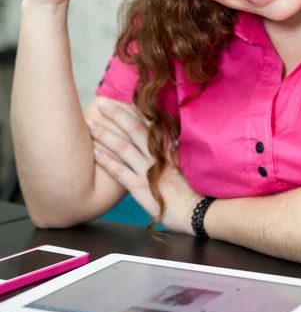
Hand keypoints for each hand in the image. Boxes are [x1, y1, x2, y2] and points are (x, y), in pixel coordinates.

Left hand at [88, 99, 201, 233]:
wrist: (199, 212)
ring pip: (123, 147)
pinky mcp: (140, 187)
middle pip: (134, 129)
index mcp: (169, 147)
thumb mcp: (185, 163)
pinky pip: (119, 172)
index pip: (150, 124)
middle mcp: (157, 155)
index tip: (123, 98)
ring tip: (90, 124)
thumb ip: (171, 150)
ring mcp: (148, 170)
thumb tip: (163, 139)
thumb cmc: (194, 190)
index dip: (135, 110)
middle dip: (117, 115)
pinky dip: (106, 161)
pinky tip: (94, 152)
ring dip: (105, 134)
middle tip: (101, 102)